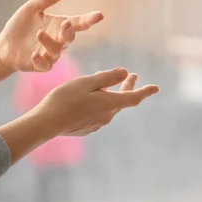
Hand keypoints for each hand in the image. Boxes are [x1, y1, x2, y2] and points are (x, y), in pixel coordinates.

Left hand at [0, 0, 103, 72]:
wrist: (5, 46)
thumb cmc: (21, 26)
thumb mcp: (33, 7)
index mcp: (60, 26)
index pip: (79, 23)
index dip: (90, 19)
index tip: (100, 15)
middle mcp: (59, 40)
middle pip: (70, 37)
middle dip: (69, 31)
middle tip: (66, 24)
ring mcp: (51, 54)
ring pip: (56, 51)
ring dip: (49, 42)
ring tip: (39, 33)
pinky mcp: (40, 65)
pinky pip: (46, 65)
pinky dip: (41, 60)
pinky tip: (35, 54)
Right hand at [32, 68, 158, 137]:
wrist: (45, 124)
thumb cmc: (65, 99)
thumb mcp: (87, 83)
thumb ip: (107, 78)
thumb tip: (126, 73)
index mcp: (110, 104)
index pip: (134, 97)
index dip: (146, 91)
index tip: (156, 88)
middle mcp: (107, 116)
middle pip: (123, 100)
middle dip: (128, 87)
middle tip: (133, 76)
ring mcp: (98, 124)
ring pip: (110, 106)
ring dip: (112, 94)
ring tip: (106, 83)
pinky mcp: (88, 128)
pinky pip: (99, 113)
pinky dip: (100, 103)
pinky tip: (91, 98)